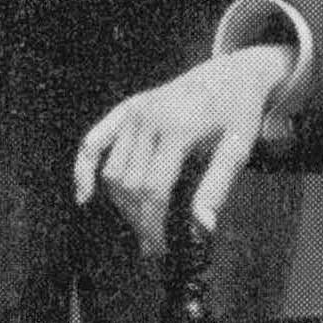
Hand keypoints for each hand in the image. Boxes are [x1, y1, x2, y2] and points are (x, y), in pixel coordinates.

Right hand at [74, 43, 290, 248]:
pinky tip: (84, 197)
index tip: (164, 248)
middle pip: (130, 184)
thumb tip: (202, 229)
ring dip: (122, 204)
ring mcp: (132, 112)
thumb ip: (216, 188)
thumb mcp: (238, 149)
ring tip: (141, 224)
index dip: (155, 224)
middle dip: (139, 220)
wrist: (233, 73)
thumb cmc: (238, 114)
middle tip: (155, 245)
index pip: (153, 189)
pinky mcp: (125, 109)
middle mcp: (147, 118)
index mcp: (176, 128)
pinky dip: (83, 170)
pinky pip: (93, 143)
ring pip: (112, 172)